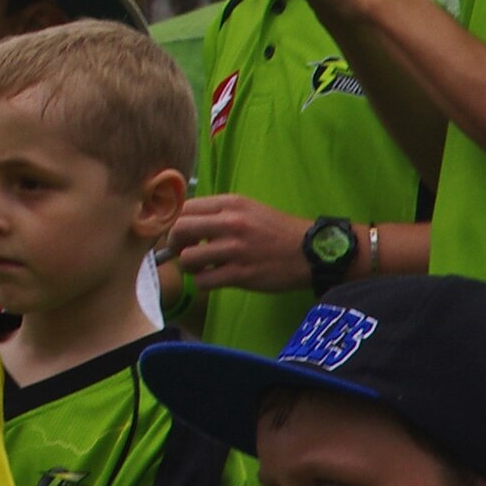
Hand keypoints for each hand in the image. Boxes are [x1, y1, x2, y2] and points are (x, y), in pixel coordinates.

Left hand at [169, 194, 316, 291]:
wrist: (311, 252)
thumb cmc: (277, 230)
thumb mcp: (249, 209)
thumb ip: (218, 213)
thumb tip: (184, 222)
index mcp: (231, 204)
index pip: (184, 207)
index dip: (174, 221)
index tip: (177, 232)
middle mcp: (231, 223)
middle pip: (179, 229)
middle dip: (174, 243)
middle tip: (182, 251)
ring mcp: (236, 249)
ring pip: (188, 258)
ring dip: (189, 266)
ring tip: (201, 267)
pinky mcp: (241, 274)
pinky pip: (204, 280)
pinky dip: (202, 282)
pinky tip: (213, 278)